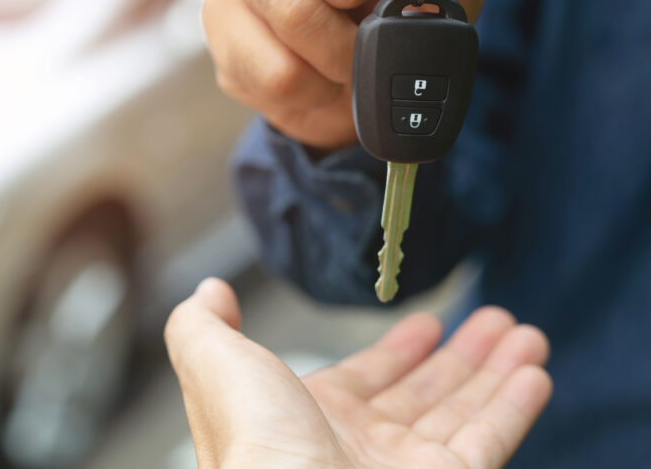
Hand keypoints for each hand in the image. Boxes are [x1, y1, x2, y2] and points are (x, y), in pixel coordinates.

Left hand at [165, 278, 551, 468]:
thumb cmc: (254, 447)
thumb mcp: (214, 366)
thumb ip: (203, 325)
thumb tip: (212, 291)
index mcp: (303, 418)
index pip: (362, 379)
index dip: (395, 352)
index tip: (427, 325)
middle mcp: (355, 448)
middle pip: (420, 394)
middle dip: (458, 357)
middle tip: (495, 321)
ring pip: (459, 413)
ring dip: (494, 371)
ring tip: (525, 333)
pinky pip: (487, 442)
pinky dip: (513, 407)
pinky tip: (534, 374)